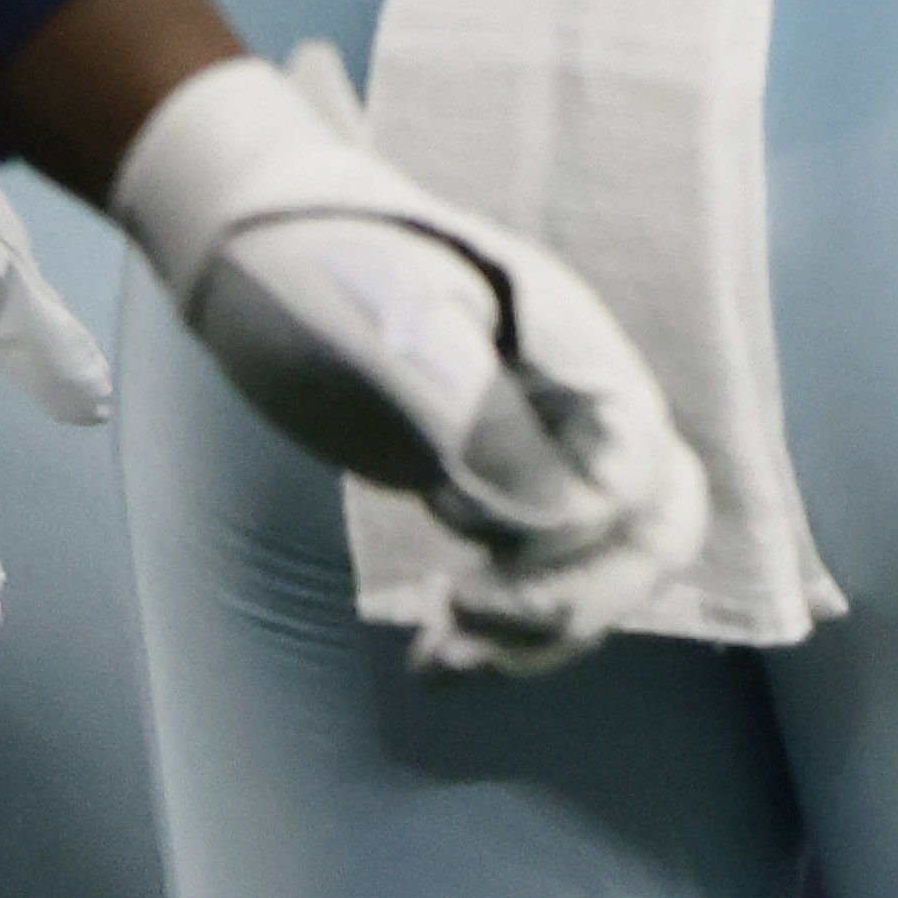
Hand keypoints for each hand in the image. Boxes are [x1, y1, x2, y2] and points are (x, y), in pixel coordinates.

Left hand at [110, 46, 708, 671]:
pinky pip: (539, 558)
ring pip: (604, 554)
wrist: (244, 238)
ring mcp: (538, 432)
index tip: (466, 584)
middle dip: (579, 602)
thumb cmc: (305, 268)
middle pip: (653, 524)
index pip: (637, 478)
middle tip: (467, 625)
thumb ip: (474, 418)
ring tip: (439, 659)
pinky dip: (501, 619)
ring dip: (537, 628)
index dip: (574, 554)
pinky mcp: (490, 469)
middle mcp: (575, 393)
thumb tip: (554, 518)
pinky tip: (432, 653)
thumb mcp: (379, 332)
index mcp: (570, 345)